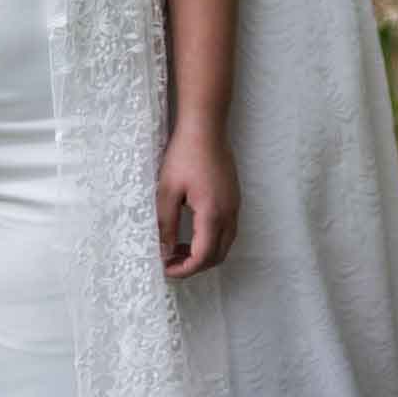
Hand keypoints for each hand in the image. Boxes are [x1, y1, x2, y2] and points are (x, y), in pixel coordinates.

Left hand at [157, 123, 239, 278]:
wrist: (206, 127)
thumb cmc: (184, 155)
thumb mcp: (167, 190)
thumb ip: (166, 224)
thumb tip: (163, 251)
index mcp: (213, 214)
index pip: (202, 257)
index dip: (184, 269)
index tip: (165, 268)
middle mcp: (229, 214)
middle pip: (217, 256)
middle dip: (194, 265)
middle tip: (170, 261)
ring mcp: (235, 206)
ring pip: (224, 244)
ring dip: (204, 253)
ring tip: (178, 247)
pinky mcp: (234, 198)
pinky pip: (227, 230)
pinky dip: (211, 239)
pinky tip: (192, 230)